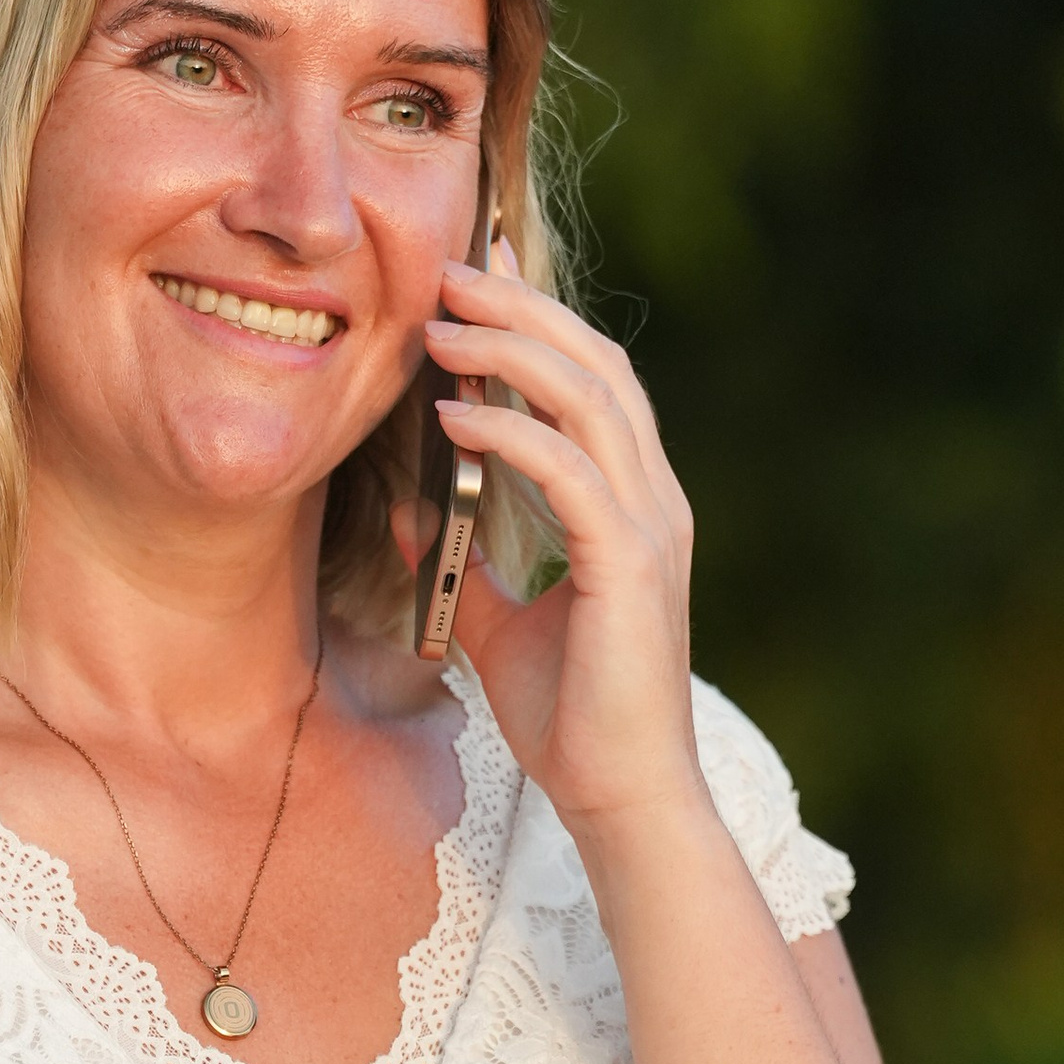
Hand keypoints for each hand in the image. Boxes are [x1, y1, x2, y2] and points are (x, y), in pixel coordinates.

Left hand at [397, 250, 708, 842]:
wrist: (621, 795)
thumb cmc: (572, 715)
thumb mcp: (500, 623)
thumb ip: (467, 560)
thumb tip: (410, 515)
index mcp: (632, 502)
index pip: (594, 379)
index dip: (538, 317)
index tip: (476, 272)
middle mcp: (653, 498)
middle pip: (597, 364)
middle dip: (522, 307)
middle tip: (450, 267)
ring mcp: (649, 526)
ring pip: (589, 399)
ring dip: (510, 351)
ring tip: (438, 325)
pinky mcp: (630, 564)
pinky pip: (567, 472)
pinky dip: (508, 434)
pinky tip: (450, 416)